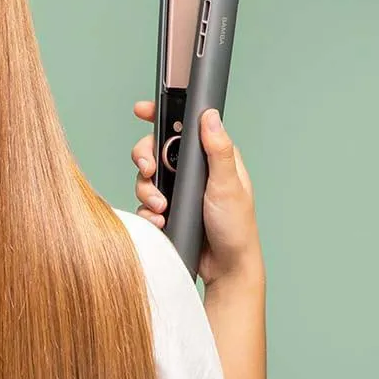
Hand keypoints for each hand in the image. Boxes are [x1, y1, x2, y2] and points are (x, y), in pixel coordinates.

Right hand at [131, 101, 263, 287]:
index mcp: (210, 157)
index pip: (182, 127)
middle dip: (145, 160)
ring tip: (161, 207)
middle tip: (148, 169)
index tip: (142, 110)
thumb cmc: (236, 227)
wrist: (225, 267)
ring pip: (146, 178)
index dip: (160, 116)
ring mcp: (178, 190)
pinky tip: (160, 220)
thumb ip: (218, 150)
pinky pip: (144, 203)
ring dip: (147, 191)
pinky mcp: (168, 209)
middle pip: (154, 151)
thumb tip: (210, 116)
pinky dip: (147, 211)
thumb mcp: (228, 186)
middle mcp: (192, 171)